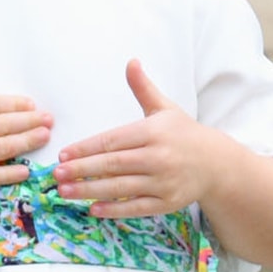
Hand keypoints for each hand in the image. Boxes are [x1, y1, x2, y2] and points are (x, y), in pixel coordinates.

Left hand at [54, 59, 224, 217]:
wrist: (216, 163)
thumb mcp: (164, 108)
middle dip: (82, 170)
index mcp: (154, 132)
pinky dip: (113, 209)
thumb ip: (143, 88)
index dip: (86, 148)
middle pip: (113, 164)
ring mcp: (163, 182)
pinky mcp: (167, 203)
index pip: (113, 141)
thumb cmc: (183, 133)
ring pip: (120, 188)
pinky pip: (135, 207)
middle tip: (56, 175)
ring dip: (90, 190)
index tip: (64, 154)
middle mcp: (158, 157)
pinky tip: (93, 208)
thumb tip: (131, 61)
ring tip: (64, 192)